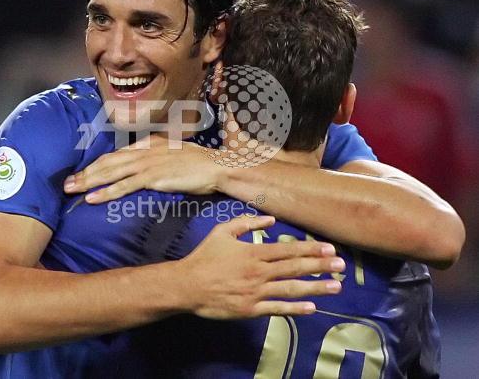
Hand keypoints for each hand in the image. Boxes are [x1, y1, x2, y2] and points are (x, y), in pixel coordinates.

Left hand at [64, 134, 222, 202]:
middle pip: (108, 162)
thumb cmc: (198, 163)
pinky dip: (106, 192)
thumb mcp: (173, 154)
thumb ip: (155, 157)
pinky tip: (92, 198)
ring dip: (89, 182)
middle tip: (66, 184)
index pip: (116, 155)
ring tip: (71, 190)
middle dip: (85, 173)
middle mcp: (143, 151)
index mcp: (147, 145)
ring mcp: (147, 163)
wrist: (215, 167)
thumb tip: (141, 167)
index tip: (81, 173)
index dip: (96, 164)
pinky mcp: (152, 177)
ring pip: (111, 173)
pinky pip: (124, 186)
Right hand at [177, 215, 343, 317]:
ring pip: (291, 289)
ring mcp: (256, 292)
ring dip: (315, 287)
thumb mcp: (222, 231)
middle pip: (295, 268)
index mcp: (254, 253)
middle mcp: (259, 272)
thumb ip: (246, 224)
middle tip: (341, 265)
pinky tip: (311, 308)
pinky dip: (294, 309)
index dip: (310, 249)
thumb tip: (270, 220)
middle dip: (320, 266)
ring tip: (336, 286)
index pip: (288, 250)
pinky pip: (277, 309)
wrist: (187, 285)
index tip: (329, 248)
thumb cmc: (205, 256)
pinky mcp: (250, 310)